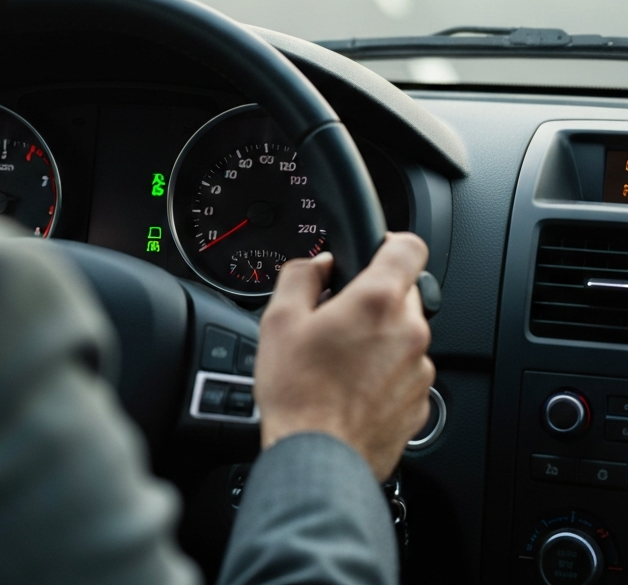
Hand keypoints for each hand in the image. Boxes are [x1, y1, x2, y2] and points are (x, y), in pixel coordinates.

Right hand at [253, 232, 433, 480]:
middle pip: (404, 292)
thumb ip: (300, 275)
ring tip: (339, 359)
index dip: (391, 242)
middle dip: (373, 297)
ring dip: (379, 337)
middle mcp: (410, 332)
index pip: (410, 248)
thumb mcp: (279, 319)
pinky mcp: (420, 403)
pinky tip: (350, 386)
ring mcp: (419, 370)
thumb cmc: (299, 392)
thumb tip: (316, 264)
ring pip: (404, 334)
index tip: (376, 250)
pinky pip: (405, 371)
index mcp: (378, 301)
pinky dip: (383, 372)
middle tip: (337, 317)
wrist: (318, 458)